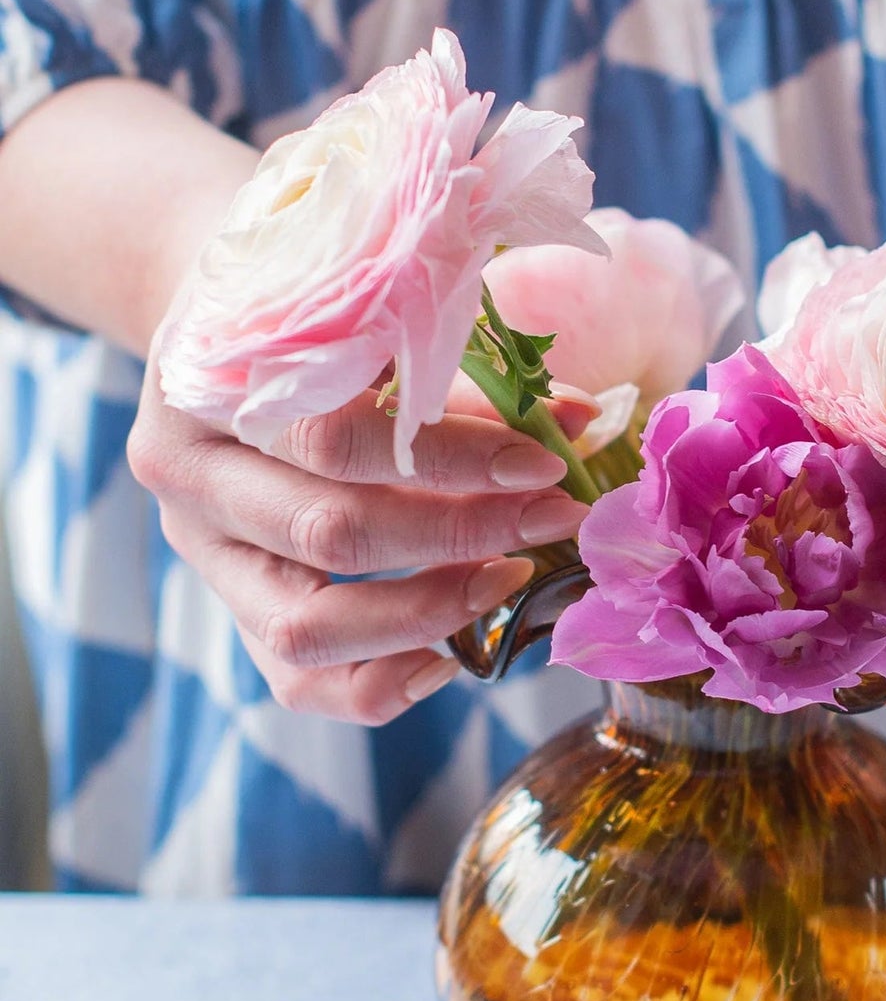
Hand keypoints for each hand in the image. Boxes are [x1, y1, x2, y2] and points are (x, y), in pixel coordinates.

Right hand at [127, 360, 588, 724]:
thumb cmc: (311, 315)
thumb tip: (581, 423)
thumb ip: (464, 379)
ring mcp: (204, 553)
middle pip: (329, 536)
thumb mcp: (374, 319)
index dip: (453, 460)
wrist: (226, 330)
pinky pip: (300, 680)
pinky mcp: (232, 610)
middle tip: (549, 522)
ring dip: (425, 617)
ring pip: (306, 629)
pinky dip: (381, 684)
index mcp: (207, 386)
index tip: (543, 465)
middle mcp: (188, 476)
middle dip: (461, 536)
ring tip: (508, 581)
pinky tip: (451, 658)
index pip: (337, 442)